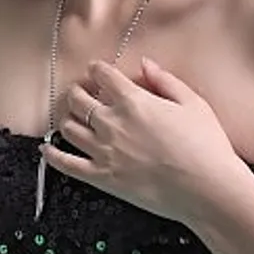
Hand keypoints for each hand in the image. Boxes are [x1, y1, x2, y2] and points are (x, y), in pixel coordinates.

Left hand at [39, 57, 246, 224]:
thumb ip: (165, 81)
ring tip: (73, 118)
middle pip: (79, 100)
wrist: (206, 189)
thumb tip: (145, 64)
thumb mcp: (193, 104)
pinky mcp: (101, 177)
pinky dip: (52, 154)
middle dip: (78, 92)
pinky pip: (66, 163)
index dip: (97, 70)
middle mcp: (112, 123)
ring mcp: (103, 151)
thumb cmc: (206, 146)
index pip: (103, 76)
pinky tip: (46, 148)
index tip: (96, 71)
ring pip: (69, 128)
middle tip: (81, 93)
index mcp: (133, 101)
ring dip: (68, 119)